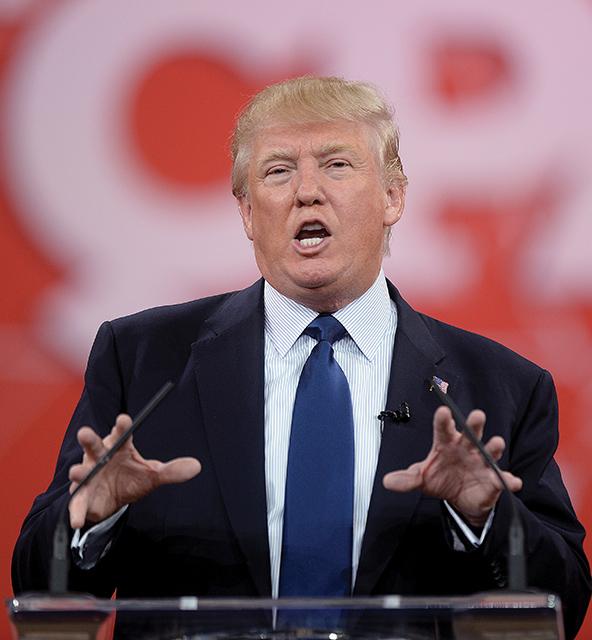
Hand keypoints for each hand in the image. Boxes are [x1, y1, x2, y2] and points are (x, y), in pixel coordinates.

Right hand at [68, 414, 200, 528]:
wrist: (114, 501)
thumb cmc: (131, 478)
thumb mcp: (153, 474)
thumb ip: (172, 471)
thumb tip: (197, 466)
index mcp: (119, 447)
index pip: (122, 434)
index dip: (122, 426)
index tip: (124, 419)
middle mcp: (101, 457)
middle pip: (94, 445)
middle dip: (89, 439)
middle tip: (85, 433)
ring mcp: (89, 475)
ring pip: (82, 470)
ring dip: (79, 471)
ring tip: (78, 472)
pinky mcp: (82, 495)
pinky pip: (77, 502)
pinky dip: (76, 510)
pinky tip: (77, 519)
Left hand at [383, 406, 521, 526]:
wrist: (460, 498)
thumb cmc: (442, 477)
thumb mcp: (422, 478)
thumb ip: (407, 478)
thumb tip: (388, 481)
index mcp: (447, 444)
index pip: (443, 429)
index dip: (443, 420)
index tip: (443, 411)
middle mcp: (466, 449)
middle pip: (470, 433)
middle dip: (474, 424)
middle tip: (477, 415)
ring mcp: (481, 463)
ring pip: (489, 451)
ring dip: (494, 447)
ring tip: (497, 443)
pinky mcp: (493, 480)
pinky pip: (502, 479)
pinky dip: (507, 480)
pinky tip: (512, 482)